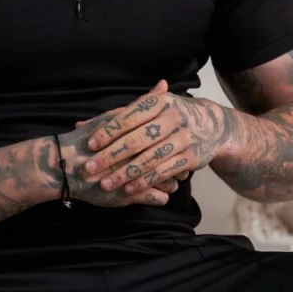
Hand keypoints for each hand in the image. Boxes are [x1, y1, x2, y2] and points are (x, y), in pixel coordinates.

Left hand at [64, 81, 227, 203]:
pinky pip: (164, 171)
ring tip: (106, 183)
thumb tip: (80, 125)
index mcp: (159, 103)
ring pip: (150, 158)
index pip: (128, 117)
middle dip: (111, 156)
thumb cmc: (170, 116)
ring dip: (125, 173)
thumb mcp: (149, 109)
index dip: (108, 131)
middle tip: (90, 168)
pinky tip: (128, 188)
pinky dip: (145, 181)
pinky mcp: (192, 157)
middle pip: (137, 139)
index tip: (90, 145)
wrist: (213, 126)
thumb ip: (116, 117)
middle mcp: (173, 118)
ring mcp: (184, 138)